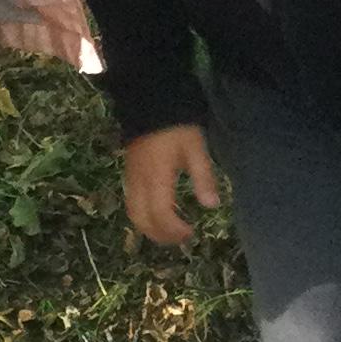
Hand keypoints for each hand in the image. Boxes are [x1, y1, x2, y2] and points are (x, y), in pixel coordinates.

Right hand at [123, 123, 220, 245]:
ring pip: (133, 214)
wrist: (151, 102)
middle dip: (160, 235)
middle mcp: (139, 182)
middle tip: (181, 239)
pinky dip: (143, 216)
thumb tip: (212, 205)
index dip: (174, 230)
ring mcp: (131, 178)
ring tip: (170, 231)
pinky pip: (131, 203)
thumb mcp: (196, 149)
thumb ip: (203, 178)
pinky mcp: (128, 174)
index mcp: (157, 178)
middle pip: (142, 220)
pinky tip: (159, 214)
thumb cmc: (177, 126)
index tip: (191, 232)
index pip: (160, 215)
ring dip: (150, 228)